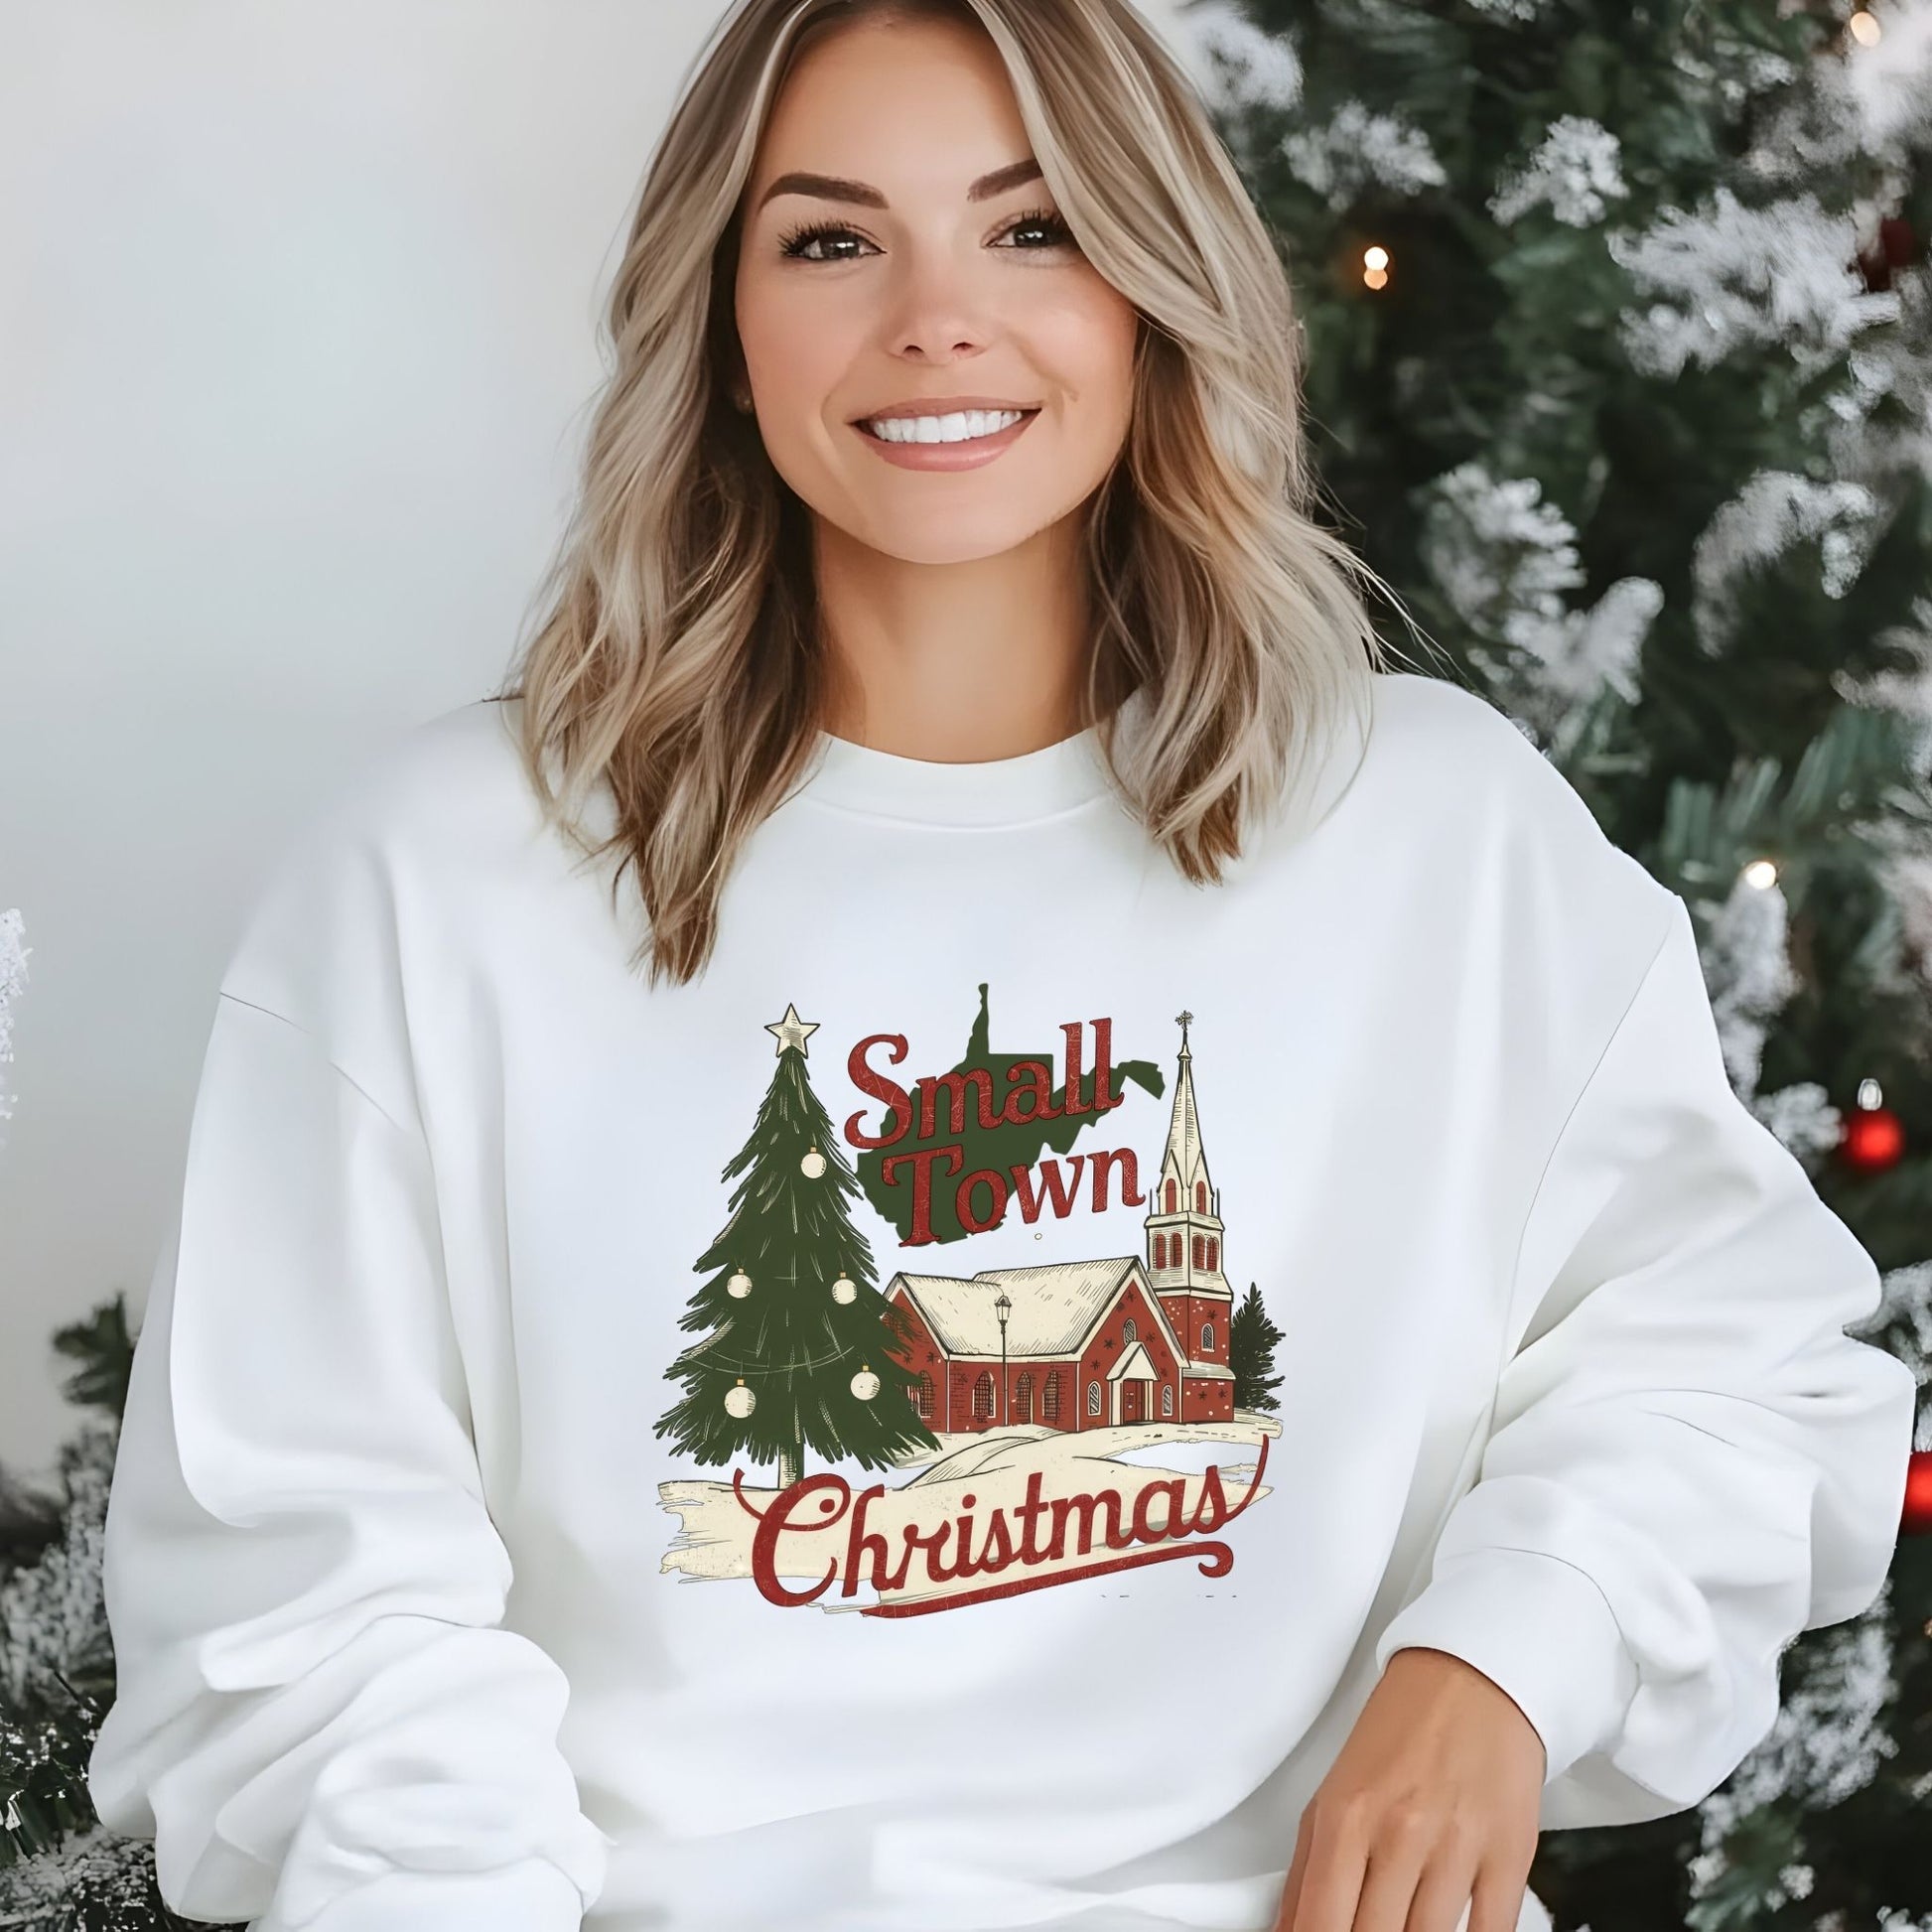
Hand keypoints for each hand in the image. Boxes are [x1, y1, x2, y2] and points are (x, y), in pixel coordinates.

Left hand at [1271, 1646, 1544, 1931]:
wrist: (1472, 1679)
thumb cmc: (1402, 1731)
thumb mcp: (1332, 1794)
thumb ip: (1304, 1874)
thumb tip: (1286, 1930)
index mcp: (1346, 1817)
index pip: (1319, 1924)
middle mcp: (1400, 1832)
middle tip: (1367, 1923)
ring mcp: (1456, 1846)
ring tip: (1403, 1923)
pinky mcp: (1509, 1855)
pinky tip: (1450, 1929)